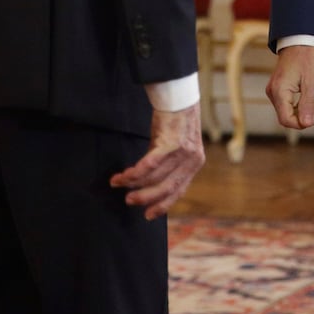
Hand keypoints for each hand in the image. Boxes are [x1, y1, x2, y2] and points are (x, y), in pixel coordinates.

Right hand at [109, 103, 204, 219]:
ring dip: (133, 183)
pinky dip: (134, 173)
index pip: (179, 190)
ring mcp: (183, 153)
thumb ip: (168, 164)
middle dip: (146, 197)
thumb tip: (148, 182)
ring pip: (155, 177)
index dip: (163, 205)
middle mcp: (192, 160)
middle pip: (167, 187)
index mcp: (195, 163)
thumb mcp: (177, 146)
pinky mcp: (170, 143)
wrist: (179, 97)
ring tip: (118, 183)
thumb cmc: (175, 122)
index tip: (148, 215)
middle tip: (129, 201)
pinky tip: (123, 175)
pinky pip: (149, 165)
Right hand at [266, 45, 313, 129]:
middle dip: (300, 118)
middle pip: (284, 118)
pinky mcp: (275, 89)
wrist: (299, 42)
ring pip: (284, 112)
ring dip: (298, 113)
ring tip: (311, 103)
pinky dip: (295, 106)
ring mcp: (272, 91)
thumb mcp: (310, 83)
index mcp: (279, 91)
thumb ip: (307, 104)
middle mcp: (272, 92)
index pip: (286, 120)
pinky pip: (284, 105)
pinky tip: (305, 99)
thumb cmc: (306, 59)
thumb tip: (306, 124)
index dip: (300, 124)